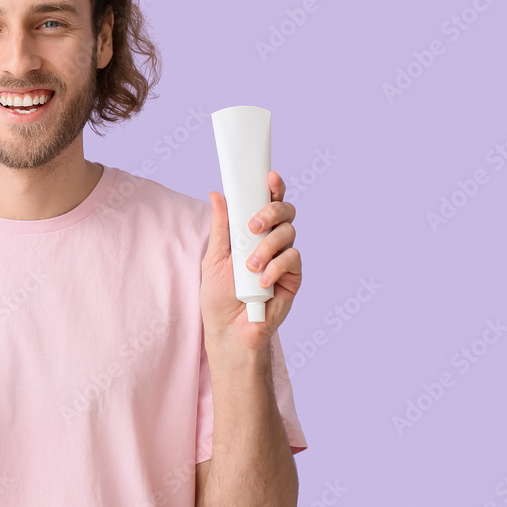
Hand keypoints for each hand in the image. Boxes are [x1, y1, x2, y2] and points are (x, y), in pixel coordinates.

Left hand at [199, 170, 301, 352]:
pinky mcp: (292, 277)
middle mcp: (271, 240)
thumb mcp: (214, 257)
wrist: (230, 329)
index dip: (273, 187)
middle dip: (271, 213)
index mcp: (252, 232)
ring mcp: (283, 258)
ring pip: (288, 234)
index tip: (270, 177)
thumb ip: (220, 227)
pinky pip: (292, 260)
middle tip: (253, 226)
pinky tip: (261, 281)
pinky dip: (275, 268)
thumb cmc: (219, 295)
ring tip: (249, 267)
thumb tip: (217, 195)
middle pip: (284, 212)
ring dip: (267, 248)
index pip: (266, 202)